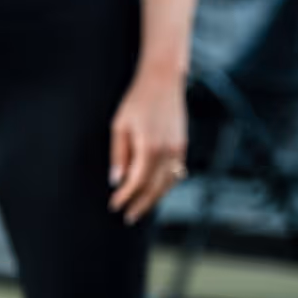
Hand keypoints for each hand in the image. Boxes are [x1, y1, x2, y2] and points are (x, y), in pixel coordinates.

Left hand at [109, 71, 187, 225]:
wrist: (163, 81)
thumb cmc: (137, 100)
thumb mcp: (120, 126)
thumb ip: (119, 155)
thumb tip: (117, 180)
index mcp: (149, 148)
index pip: (137, 182)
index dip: (126, 196)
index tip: (115, 205)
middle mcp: (167, 152)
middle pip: (155, 188)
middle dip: (141, 204)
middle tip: (129, 217)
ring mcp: (178, 149)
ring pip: (168, 183)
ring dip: (155, 198)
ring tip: (142, 207)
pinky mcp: (183, 145)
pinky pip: (176, 173)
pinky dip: (166, 185)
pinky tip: (156, 189)